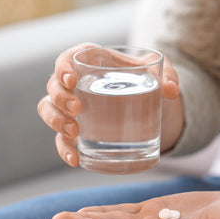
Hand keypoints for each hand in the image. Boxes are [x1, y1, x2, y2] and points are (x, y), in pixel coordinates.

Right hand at [37, 43, 183, 166]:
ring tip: (74, 132)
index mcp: (92, 62)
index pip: (67, 59)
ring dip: (55, 121)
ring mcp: (73, 108)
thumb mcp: (160, 72)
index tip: (71, 79)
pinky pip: (61, 139)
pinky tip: (75, 159)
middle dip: (60, 98)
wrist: (151, 102)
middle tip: (78, 109)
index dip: (63, 67)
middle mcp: (76, 83)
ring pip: (49, 110)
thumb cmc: (148, 78)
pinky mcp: (76, 129)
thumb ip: (168, 76)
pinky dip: (64, 149)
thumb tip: (171, 90)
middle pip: (53, 86)